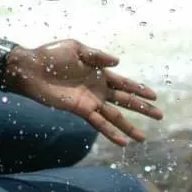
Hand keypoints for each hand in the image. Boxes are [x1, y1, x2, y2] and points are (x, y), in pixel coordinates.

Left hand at [7, 39, 162, 146]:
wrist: (32, 69)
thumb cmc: (52, 55)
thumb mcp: (77, 48)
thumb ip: (97, 56)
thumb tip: (118, 62)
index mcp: (99, 72)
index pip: (124, 82)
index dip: (138, 89)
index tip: (154, 95)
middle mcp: (98, 89)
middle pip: (125, 101)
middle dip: (142, 108)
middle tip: (160, 115)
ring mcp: (90, 101)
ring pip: (115, 116)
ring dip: (130, 126)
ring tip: (143, 138)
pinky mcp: (80, 110)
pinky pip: (99, 123)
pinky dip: (111, 133)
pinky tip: (123, 142)